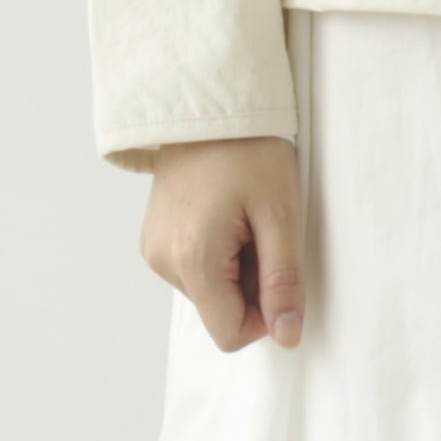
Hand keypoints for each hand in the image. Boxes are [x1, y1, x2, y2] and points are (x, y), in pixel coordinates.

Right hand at [141, 136, 305, 351]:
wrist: (209, 104)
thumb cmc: (250, 150)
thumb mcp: (281, 215)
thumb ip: (283, 282)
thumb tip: (287, 337)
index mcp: (192, 260)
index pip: (230, 334)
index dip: (266, 316)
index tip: (280, 271)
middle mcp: (163, 261)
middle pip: (220, 311)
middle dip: (252, 284)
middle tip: (263, 231)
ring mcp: (154, 249)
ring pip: (209, 291)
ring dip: (237, 268)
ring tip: (244, 218)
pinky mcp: (154, 237)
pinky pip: (194, 268)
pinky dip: (219, 254)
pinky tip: (226, 215)